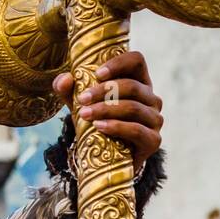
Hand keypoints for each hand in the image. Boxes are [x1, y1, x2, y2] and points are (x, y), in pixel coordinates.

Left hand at [51, 50, 162, 170]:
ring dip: (106, 110)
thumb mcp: (80, 104)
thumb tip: (64, 79)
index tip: (98, 73)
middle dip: (104, 91)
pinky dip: (116, 127)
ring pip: (133, 107)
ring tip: (85, 114)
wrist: (108, 158)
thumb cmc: (96, 122)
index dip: (119, 63)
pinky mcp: (153, 140)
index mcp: (138, 81)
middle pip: (132, 86)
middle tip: (83, 99)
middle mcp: (151, 98)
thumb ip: (68, 90)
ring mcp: (155, 119)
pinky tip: (99, 127)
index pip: (137, 60)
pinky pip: (137, 130)